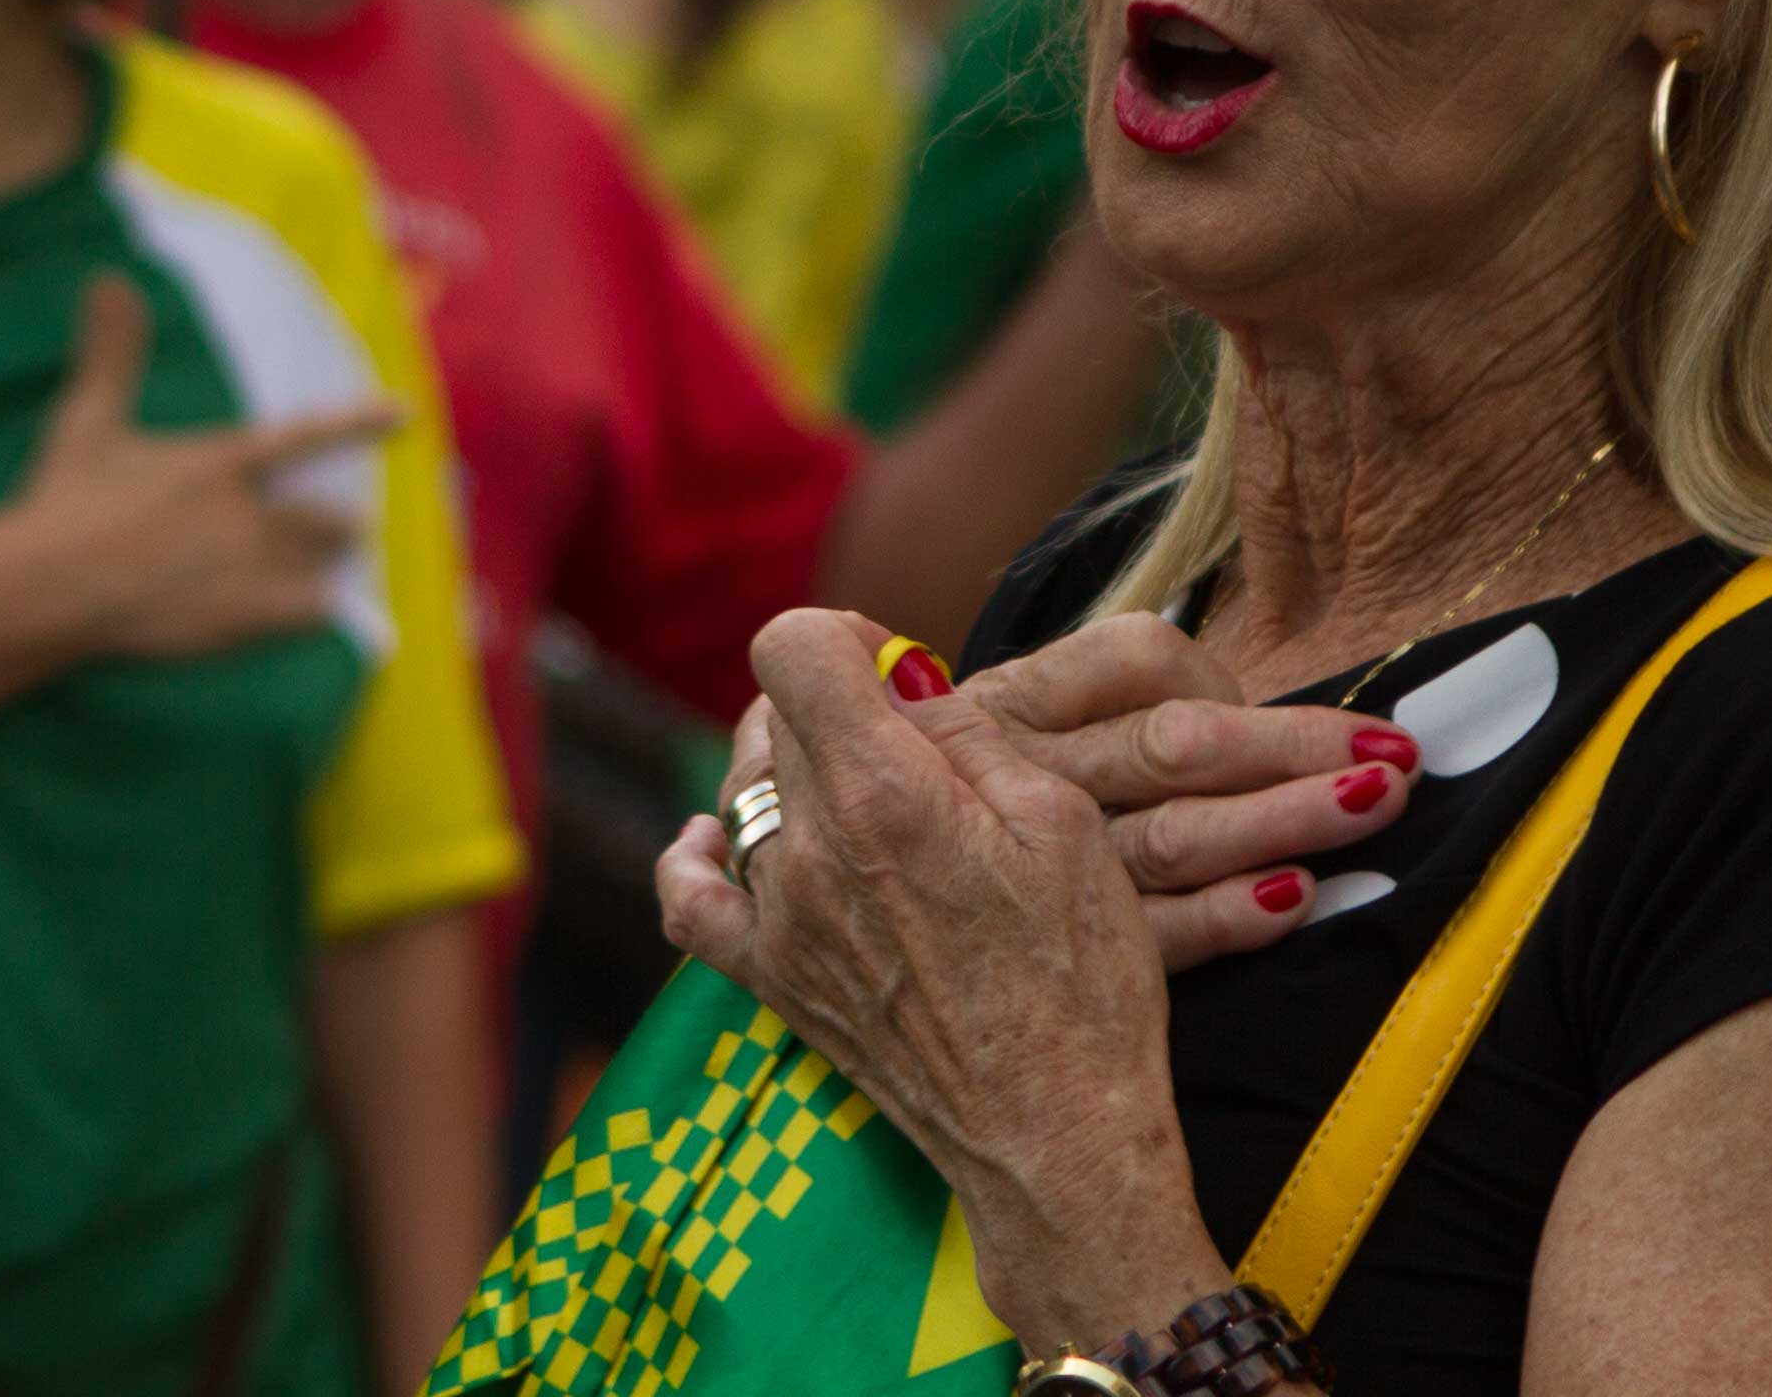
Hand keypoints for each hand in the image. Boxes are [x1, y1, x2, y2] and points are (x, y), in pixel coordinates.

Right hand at [6, 274, 396, 660]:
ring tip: (326, 574)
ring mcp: (249, 572)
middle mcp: (247, 515)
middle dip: (336, 527)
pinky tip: (311, 617)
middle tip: (344, 529)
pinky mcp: (242, 622)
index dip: (359, 422)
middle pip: (326, 521)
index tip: (405, 414)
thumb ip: (113, 353)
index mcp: (219, 463)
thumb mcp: (87, 420)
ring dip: (326, 568)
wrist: (51, 588)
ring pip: (322, 569)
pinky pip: (310, 616)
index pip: (307, 436)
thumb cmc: (64, 502)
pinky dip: (314, 613)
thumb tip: (110, 275)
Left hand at [704, 609, 1413, 975]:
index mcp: (881, 792)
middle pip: (775, 717)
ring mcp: (776, 919)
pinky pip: (690, 901)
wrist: (1056, 1134)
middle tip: (908, 742)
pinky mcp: (769, 979)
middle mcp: (806, 849)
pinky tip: (717, 835)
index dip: (843, 636)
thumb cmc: (1082, 980)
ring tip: (863, 792)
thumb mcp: (1061, 820)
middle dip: (836, 704)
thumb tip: (901, 685)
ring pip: (743, 791)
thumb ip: (965, 732)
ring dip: (792, 770)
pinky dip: (696, 854)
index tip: (892, 666)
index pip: (791, 646)